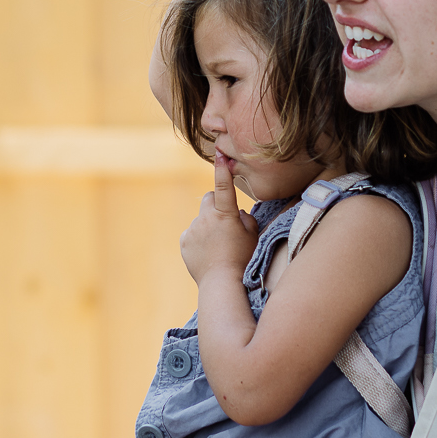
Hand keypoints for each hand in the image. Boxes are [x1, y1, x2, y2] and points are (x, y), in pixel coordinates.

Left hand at [181, 156, 258, 283]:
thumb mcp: (252, 237)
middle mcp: (206, 218)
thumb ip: (246, 220)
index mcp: (225, 215)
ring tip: (217, 246)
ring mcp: (193, 229)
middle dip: (216, 205)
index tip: (220, 154)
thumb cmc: (242, 259)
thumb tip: (239, 214)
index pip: (224, 187)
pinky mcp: (184, 241)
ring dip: (207, 226)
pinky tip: (207, 253)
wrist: (221, 282)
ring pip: (201, 219)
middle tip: (225, 222)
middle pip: (209, 199)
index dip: (222, 170)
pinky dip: (198, 239)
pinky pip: (192, 233)